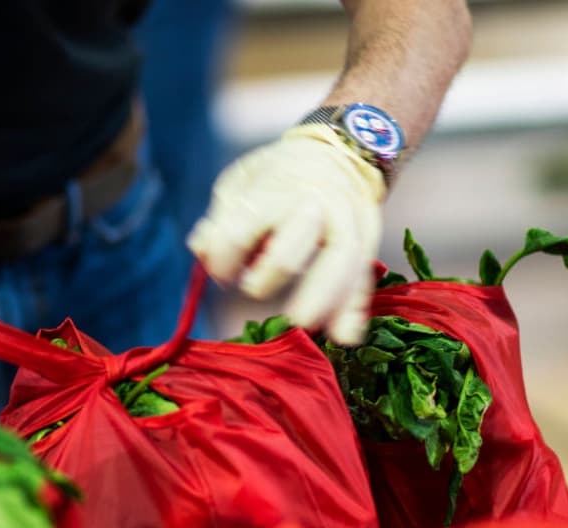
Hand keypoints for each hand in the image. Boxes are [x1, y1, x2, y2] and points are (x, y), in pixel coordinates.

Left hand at [187, 125, 385, 344]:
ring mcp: (345, 221)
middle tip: (253, 288)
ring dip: (317, 300)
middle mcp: (312, 205)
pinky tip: (345, 337)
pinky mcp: (367, 238)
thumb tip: (201, 250)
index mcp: (273, 190)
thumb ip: (220, 218)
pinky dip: (354, 309)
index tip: (221, 272)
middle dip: (265, 280)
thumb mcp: (240, 183)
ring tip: (302, 326)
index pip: (238, 234)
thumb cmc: (278, 174)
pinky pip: (362, 276)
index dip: (222, 261)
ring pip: (337, 265)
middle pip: (287, 255)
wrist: (338, 150)